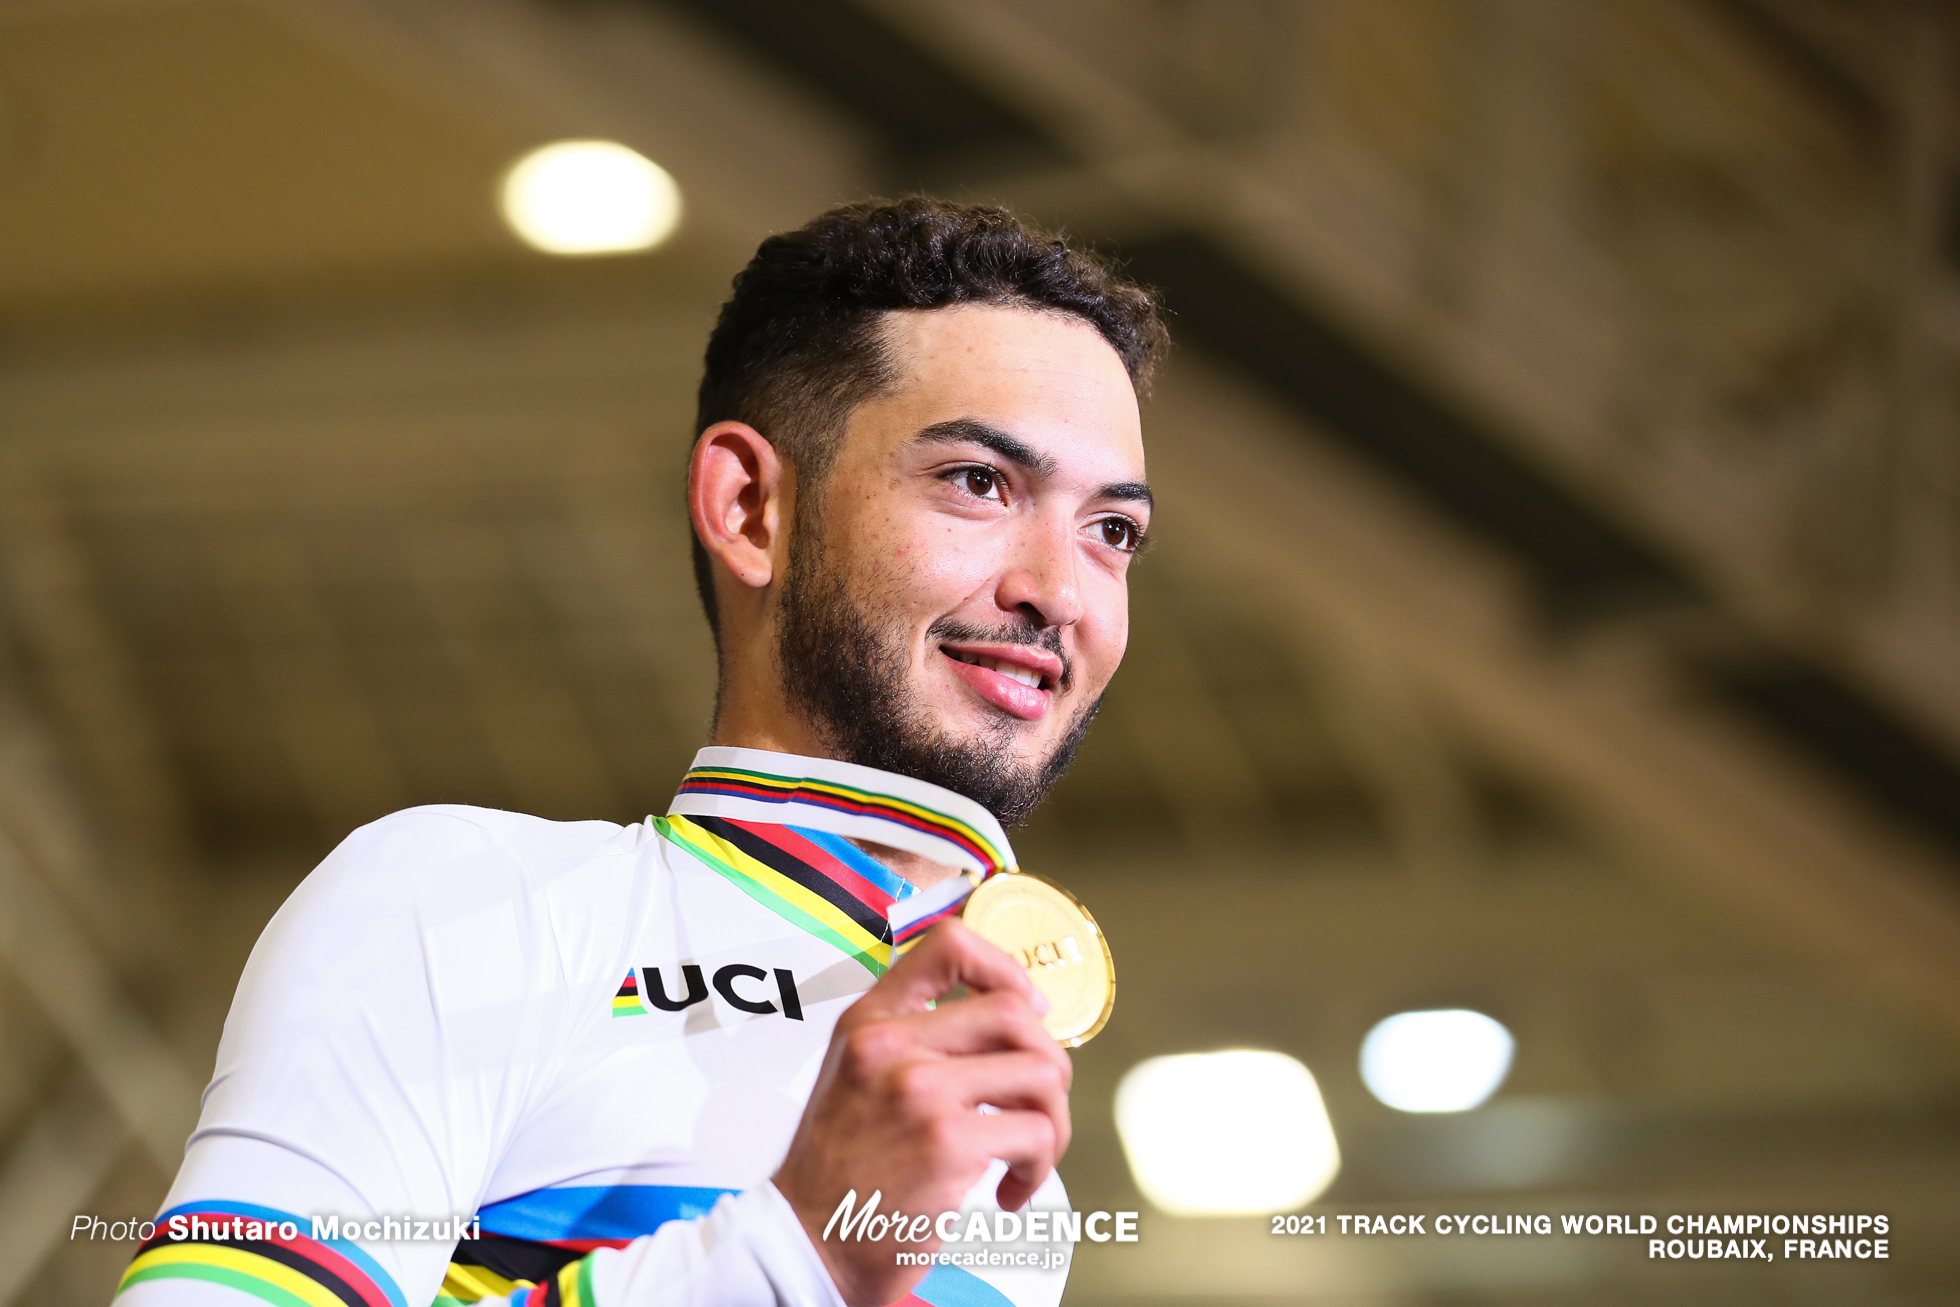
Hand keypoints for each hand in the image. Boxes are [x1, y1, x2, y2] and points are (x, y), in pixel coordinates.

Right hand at [773, 919, 1072, 1306]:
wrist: (808, 1243)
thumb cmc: (842, 1168)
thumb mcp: (857, 1073)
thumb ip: (916, 1036)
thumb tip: (1015, 1014)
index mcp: (871, 1020)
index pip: (950, 945)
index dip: (1006, 968)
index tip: (1026, 1007)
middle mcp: (891, 1044)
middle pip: (1015, 1012)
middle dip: (1048, 1059)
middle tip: (1036, 1102)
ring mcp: (920, 1090)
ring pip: (1041, 1071)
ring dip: (1052, 1121)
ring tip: (1027, 1154)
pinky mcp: (948, 1143)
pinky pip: (1037, 1132)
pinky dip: (1039, 1168)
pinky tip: (1008, 1190)